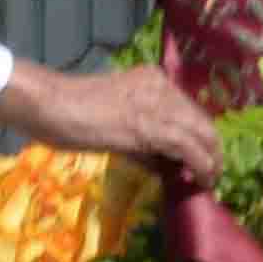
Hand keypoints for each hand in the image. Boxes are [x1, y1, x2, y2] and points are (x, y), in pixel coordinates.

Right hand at [2, 57, 222, 190]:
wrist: (50, 104)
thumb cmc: (70, 112)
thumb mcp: (115, 120)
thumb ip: (142, 140)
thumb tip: (165, 165)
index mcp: (152, 79)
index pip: (188, 109)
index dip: (199, 136)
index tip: (202, 158)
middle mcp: (161, 86)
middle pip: (201, 120)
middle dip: (212, 149)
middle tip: (212, 173)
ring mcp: (158, 103)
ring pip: (202, 133)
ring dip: (211, 161)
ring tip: (209, 182)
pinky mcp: (153, 126)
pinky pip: (189, 148)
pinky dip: (201, 166)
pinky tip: (201, 181)